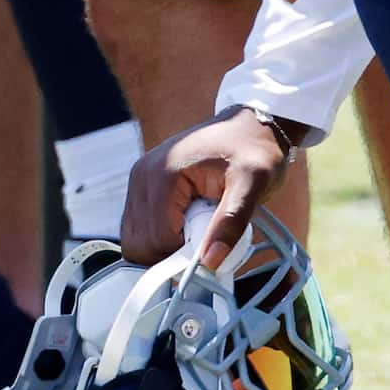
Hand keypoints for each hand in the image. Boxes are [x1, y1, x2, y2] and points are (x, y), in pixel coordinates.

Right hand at [122, 109, 293, 270]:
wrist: (251, 126)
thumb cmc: (254, 151)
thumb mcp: (253, 184)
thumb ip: (231, 221)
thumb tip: (210, 262)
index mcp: (162, 174)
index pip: (157, 240)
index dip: (185, 255)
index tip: (213, 248)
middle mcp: (142, 176)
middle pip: (139, 244)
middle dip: (172, 253)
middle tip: (205, 238)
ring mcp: (139, 182)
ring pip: (135, 241)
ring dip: (166, 247)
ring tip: (199, 228)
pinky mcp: (143, 188)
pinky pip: (139, 230)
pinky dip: (162, 238)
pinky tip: (188, 225)